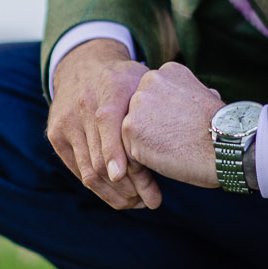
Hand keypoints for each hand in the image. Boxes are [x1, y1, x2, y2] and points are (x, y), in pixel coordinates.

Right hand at [48, 39, 160, 209]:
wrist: (82, 66)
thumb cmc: (125, 80)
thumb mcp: (144, 82)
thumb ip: (164, 101)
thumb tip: (211, 112)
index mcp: (111, 87)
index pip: (109, 121)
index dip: (119, 154)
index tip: (134, 182)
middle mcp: (84, 104)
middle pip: (102, 158)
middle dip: (129, 186)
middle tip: (151, 201)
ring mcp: (67, 121)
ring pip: (89, 170)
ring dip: (115, 193)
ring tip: (138, 202)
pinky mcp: (56, 135)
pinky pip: (79, 170)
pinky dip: (100, 188)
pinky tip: (120, 195)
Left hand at [123, 62, 224, 187]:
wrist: (227, 145)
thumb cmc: (222, 128)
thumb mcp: (208, 97)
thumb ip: (190, 95)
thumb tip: (202, 94)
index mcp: (167, 72)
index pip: (154, 97)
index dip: (165, 117)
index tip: (181, 128)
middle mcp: (149, 81)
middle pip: (139, 111)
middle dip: (151, 129)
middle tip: (173, 143)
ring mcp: (137, 105)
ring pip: (132, 131)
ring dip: (146, 146)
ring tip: (170, 154)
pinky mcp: (130, 129)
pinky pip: (130, 150)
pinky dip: (143, 162)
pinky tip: (164, 164)